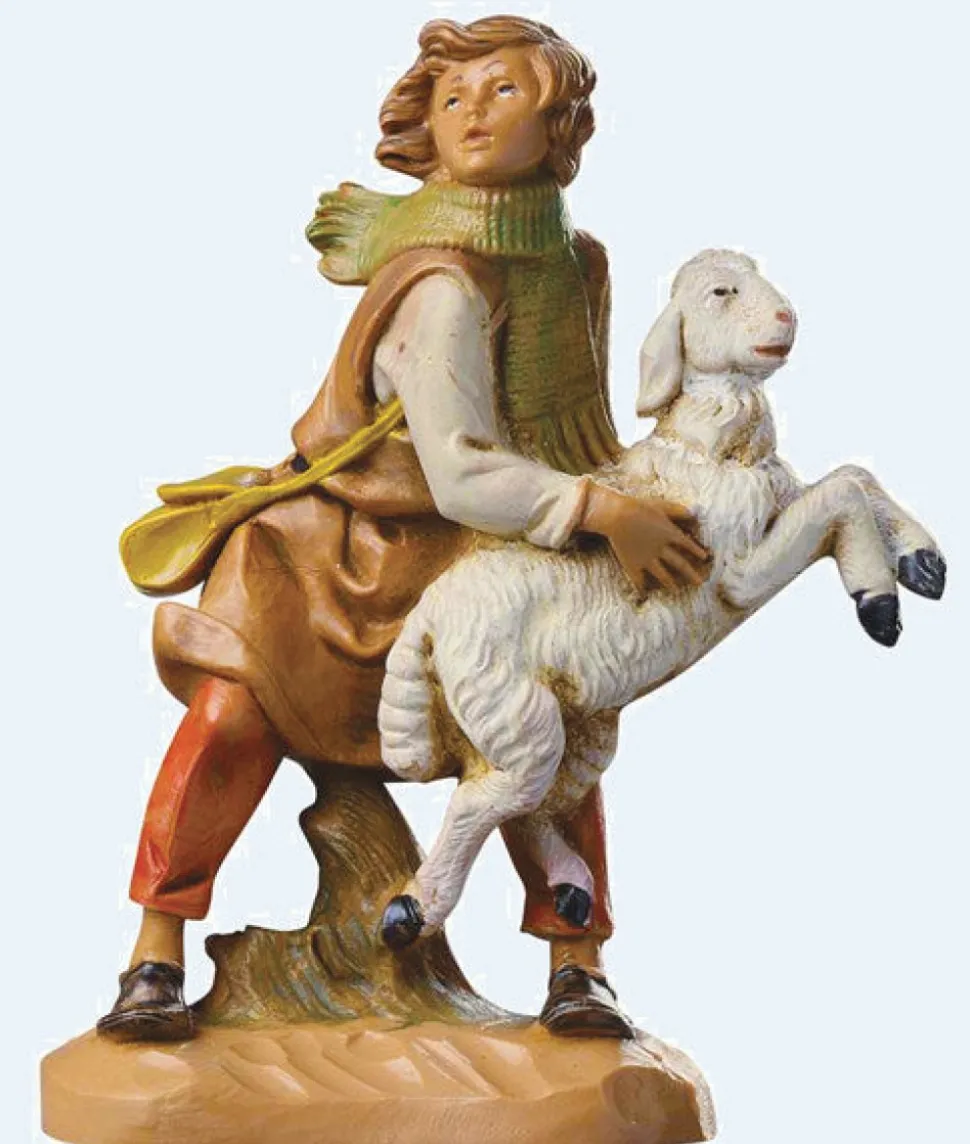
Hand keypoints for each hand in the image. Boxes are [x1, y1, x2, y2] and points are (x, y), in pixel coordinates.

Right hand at [580, 484, 709, 595]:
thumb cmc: (638, 507)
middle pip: (680, 564)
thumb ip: (678, 510)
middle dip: (691, 574)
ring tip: (675, 590)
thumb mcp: (661, 505)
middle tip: (700, 583)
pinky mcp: (633, 564)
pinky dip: (641, 587)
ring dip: (670, 583)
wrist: (616, 516)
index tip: (704, 558)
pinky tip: (643, 593)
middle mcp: (661, 549)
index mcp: (669, 533)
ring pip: (662, 574)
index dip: (696, 551)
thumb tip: (693, 513)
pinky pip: (638, 579)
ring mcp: (647, 559)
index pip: (687, 545)